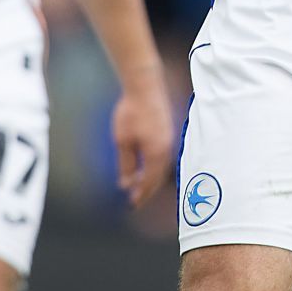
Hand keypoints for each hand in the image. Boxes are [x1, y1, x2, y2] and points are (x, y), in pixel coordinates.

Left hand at [111, 75, 174, 208]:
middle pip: (158, 177)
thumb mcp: (123, 141)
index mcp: (156, 154)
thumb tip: (126, 184)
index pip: (149, 181)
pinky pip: (163, 157)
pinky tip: (147, 167)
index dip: (141, 194)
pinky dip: (155, 167)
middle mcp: (166, 149)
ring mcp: (169, 140)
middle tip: (136, 201)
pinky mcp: (167, 132)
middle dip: (147, 190)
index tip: (133, 204)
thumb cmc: (131, 112)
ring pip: (161, 167)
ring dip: (151, 178)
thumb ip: (126, 164)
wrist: (145, 86)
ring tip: (140, 186)